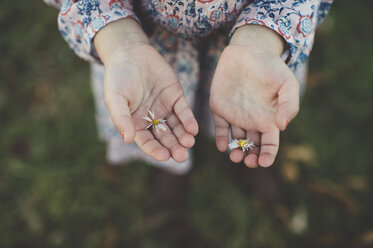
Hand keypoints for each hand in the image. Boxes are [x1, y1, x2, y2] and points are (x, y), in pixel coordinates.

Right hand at [94, 19, 197, 161]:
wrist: (130, 52)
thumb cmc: (118, 77)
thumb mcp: (115, 98)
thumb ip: (121, 118)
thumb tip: (127, 139)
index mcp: (136, 124)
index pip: (147, 142)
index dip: (155, 151)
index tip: (164, 156)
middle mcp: (152, 119)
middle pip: (165, 138)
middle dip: (173, 147)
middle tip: (182, 156)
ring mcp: (165, 108)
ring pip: (177, 127)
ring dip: (183, 136)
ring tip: (189, 142)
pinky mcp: (176, 96)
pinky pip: (184, 111)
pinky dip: (189, 120)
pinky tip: (193, 129)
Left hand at [210, 25, 298, 167]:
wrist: (249, 50)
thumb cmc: (272, 67)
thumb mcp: (287, 84)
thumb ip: (288, 104)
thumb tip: (282, 126)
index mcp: (269, 119)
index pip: (270, 144)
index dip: (268, 155)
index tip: (264, 162)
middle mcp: (252, 121)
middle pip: (252, 147)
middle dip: (251, 158)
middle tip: (248, 162)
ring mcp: (235, 116)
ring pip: (236, 141)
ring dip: (236, 151)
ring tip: (235, 156)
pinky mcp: (220, 108)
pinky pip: (220, 128)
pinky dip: (221, 139)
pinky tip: (222, 146)